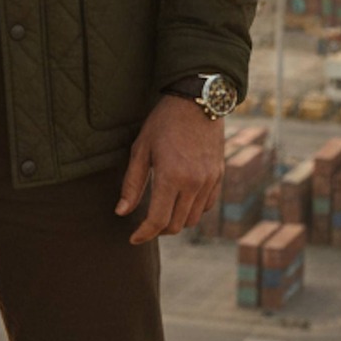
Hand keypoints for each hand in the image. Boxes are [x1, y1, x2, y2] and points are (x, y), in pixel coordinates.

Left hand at [116, 94, 224, 241]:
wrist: (197, 101)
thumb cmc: (163, 123)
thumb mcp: (141, 149)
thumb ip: (132, 184)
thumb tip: (122, 212)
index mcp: (171, 176)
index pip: (158, 220)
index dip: (144, 234)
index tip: (133, 238)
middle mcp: (194, 183)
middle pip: (176, 225)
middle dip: (158, 230)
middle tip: (145, 225)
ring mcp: (209, 181)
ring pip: (192, 219)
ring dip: (175, 222)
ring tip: (161, 213)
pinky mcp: (218, 176)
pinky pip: (206, 206)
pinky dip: (192, 211)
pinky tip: (180, 202)